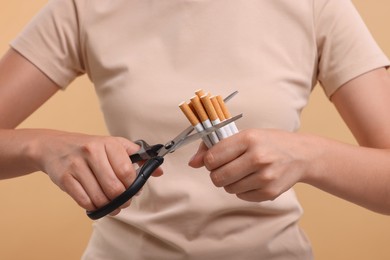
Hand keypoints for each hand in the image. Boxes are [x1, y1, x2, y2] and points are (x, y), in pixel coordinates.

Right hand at [31, 130, 162, 214]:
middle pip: (114, 188)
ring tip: (111, 203)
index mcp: (109, 143)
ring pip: (100, 198)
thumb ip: (138, 157)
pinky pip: (84, 202)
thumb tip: (158, 171)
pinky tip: (96, 203)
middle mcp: (92, 152)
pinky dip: (93, 207)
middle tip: (122, 200)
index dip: (133, 185)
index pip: (127, 172)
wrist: (53, 146)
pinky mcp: (65, 178)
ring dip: (108, 206)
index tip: (133, 189)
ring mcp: (77, 165)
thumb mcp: (114, 146)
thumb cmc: (89, 148)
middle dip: (122, 199)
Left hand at [189, 129, 315, 201]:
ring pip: (228, 188)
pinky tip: (252, 179)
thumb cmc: (269, 142)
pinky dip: (241, 190)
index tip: (215, 159)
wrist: (301, 154)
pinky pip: (241, 196)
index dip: (208, 161)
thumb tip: (192, 163)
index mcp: (248, 139)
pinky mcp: (269, 192)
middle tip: (226, 168)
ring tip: (241, 172)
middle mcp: (257, 157)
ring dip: (229, 182)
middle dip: (216, 174)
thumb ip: (215, 147)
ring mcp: (265, 176)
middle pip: (217, 177)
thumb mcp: (245, 135)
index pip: (212, 158)